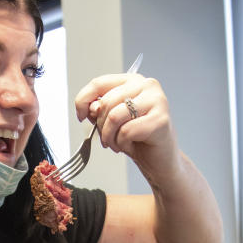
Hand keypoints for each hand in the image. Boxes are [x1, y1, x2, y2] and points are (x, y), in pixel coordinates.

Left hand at [75, 69, 180, 183]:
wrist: (159, 161)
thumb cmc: (137, 139)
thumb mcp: (111, 122)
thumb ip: (99, 110)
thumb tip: (92, 107)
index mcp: (132, 81)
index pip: (99, 83)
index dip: (83, 100)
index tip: (81, 116)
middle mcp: (147, 85)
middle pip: (106, 102)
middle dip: (100, 126)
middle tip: (107, 139)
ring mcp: (156, 101)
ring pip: (114, 116)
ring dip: (110, 137)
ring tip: (117, 143)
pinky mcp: (160, 120)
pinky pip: (127, 131)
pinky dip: (122, 143)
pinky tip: (130, 145)